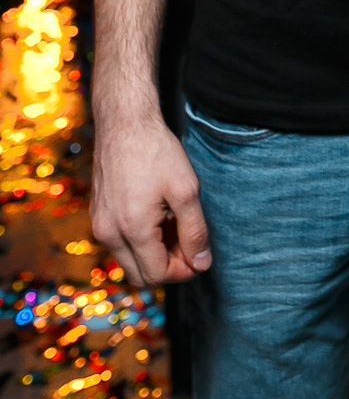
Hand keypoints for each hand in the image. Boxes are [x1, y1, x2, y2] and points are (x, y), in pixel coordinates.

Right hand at [91, 112, 210, 286]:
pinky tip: (158, 216)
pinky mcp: (97, 215)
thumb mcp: (186, 190)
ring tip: (175, 224)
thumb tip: (202, 264)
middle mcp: (108, 233)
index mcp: (132, 230)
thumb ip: (195, 231)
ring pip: (129, 261)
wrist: (125, 123)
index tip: (200, 254)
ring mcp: (99, 224)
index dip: (184, 270)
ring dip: (154, 254)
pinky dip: (140, 241)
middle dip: (168, 266)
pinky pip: (120, 244)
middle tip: (188, 240)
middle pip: (141, 275)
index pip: (158, 275)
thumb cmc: (157, 152)